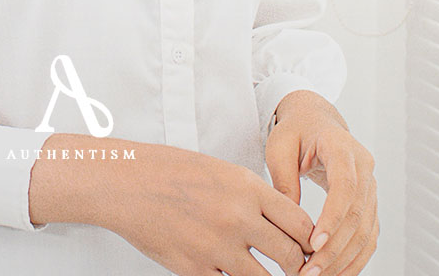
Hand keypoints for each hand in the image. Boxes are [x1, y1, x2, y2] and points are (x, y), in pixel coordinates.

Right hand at [100, 139, 317, 275]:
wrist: (128, 182)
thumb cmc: (173, 171)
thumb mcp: (222, 172)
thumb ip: (254, 197)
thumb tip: (283, 223)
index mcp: (247, 188)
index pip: (301, 223)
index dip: (310, 241)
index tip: (310, 248)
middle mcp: (237, 218)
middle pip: (290, 257)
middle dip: (299, 269)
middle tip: (298, 271)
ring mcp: (217, 247)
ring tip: (264, 274)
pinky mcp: (196, 270)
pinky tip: (231, 273)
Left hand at [265, 90, 378, 275]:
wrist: (314, 122)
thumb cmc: (295, 131)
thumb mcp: (280, 147)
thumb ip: (285, 181)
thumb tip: (290, 223)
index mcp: (342, 147)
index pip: (344, 186)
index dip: (332, 218)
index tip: (314, 243)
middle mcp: (364, 167)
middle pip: (357, 215)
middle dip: (335, 248)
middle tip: (310, 271)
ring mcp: (370, 187)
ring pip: (366, 231)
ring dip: (344, 259)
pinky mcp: (369, 204)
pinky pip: (368, 237)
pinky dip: (355, 259)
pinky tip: (336, 273)